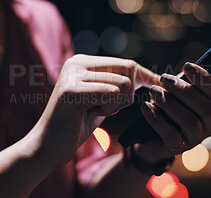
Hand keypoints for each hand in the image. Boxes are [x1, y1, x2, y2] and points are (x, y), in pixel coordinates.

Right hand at [27, 54, 160, 166]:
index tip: (163, 85)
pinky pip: (111, 94)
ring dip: (115, 105)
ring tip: (92, 111)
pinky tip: (87, 114)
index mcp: (84, 62)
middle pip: (128, 71)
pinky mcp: (71, 90)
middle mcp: (77, 62)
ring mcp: (72, 74)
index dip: (146, 76)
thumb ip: (118, 86)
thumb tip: (153, 78)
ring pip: (123, 85)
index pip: (126, 64)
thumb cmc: (77, 125)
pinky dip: (107, 108)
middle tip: (105, 108)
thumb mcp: (102, 100)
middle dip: (127, 96)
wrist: (47, 147)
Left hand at [135, 62, 210, 162]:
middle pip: (205, 107)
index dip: (203, 78)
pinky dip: (157, 119)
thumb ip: (184, 83)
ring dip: (170, 103)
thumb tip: (185, 69)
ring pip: (190, 121)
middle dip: (184, 90)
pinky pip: (171, 134)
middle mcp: (210, 125)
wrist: (152, 137)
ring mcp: (196, 139)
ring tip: (153, 91)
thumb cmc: (168, 109)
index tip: (186, 66)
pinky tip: (146, 106)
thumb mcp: (177, 94)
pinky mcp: (179, 148)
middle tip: (164, 78)